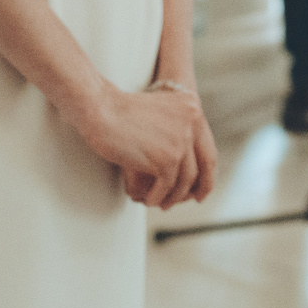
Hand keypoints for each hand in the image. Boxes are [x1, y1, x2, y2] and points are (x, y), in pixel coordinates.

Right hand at [74, 82, 215, 208]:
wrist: (100, 108)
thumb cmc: (121, 111)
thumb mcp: (159, 112)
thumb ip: (177, 128)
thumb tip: (188, 163)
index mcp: (192, 105)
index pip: (207, 146)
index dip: (206, 170)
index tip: (202, 185)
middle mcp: (192, 120)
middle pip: (205, 164)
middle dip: (200, 187)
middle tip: (193, 200)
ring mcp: (181, 140)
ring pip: (185, 180)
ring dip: (173, 195)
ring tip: (161, 202)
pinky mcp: (167, 158)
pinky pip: (167, 186)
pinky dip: (158, 196)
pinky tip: (150, 200)